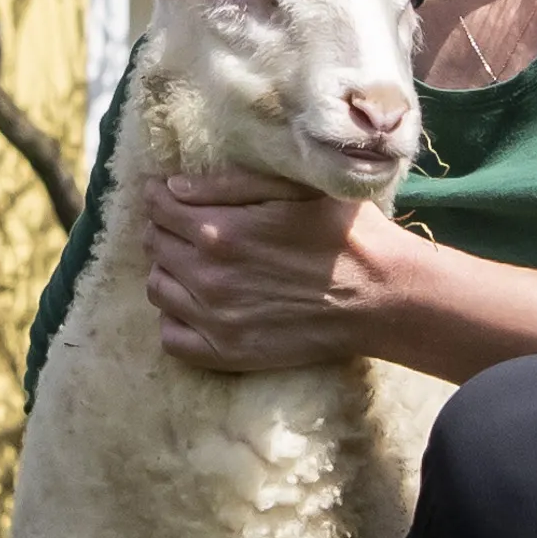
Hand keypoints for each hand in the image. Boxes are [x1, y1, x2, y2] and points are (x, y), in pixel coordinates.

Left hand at [138, 174, 428, 373]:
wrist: (381, 297)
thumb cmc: (344, 232)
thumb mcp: (294, 187)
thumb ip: (229, 184)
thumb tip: (172, 187)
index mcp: (220, 231)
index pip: (158, 206)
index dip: (163, 196)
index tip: (174, 195)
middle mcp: (207, 277)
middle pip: (155, 244)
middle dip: (167, 229)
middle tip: (192, 227)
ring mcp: (214, 320)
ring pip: (157, 288)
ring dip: (170, 270)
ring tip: (197, 264)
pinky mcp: (227, 354)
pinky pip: (171, 337)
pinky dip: (176, 318)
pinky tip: (198, 305)